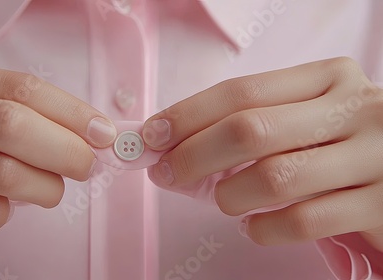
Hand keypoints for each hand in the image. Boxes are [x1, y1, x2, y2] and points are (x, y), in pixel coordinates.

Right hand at [0, 53, 116, 252]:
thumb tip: (79, 134)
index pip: (17, 86)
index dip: (70, 111)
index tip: (101, 130)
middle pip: (11, 123)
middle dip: (66, 148)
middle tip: (87, 165)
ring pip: (1, 172)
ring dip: (45, 187)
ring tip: (50, 191)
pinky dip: (6, 212)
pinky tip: (0, 206)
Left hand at [143, 57, 382, 250]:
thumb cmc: (341, 141)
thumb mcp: (306, 116)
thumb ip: (255, 122)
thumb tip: (177, 145)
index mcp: (328, 79)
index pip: (242, 91)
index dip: (189, 115)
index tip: (153, 135)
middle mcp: (353, 110)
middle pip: (251, 129)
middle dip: (194, 155)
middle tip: (168, 173)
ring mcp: (373, 157)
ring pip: (275, 177)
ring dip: (230, 196)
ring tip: (225, 202)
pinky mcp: (381, 206)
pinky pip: (303, 221)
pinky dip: (264, 228)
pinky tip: (254, 226)